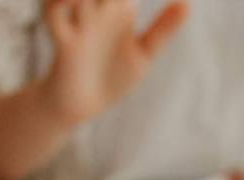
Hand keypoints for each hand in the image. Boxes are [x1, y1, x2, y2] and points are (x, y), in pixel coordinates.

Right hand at [43, 0, 188, 126]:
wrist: (84, 104)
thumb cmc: (114, 75)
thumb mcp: (144, 53)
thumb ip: (163, 29)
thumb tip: (187, 4)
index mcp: (116, 7)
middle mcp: (95, 8)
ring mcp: (78, 21)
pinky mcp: (64, 40)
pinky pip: (56, 14)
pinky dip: (62, 2)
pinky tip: (76, 0)